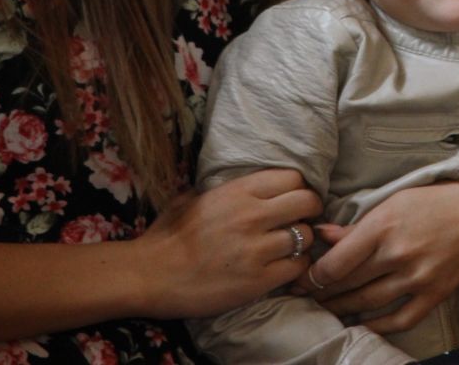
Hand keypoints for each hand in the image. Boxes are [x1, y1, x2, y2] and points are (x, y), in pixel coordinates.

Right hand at [133, 168, 321, 318]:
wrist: (149, 275)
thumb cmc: (168, 237)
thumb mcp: (195, 198)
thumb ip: (227, 190)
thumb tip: (250, 186)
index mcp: (238, 191)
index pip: (293, 178)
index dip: (297, 188)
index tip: (292, 200)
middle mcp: (252, 215)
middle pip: (308, 202)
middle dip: (309, 211)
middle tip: (299, 221)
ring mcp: (257, 249)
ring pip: (306, 235)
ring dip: (302, 242)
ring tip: (289, 248)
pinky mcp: (258, 280)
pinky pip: (297, 267)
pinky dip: (295, 267)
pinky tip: (281, 268)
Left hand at [299, 168, 458, 332]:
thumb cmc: (439, 200)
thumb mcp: (395, 201)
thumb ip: (358, 225)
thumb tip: (322, 234)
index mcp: (384, 225)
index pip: (337, 262)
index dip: (314, 275)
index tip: (303, 278)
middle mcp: (398, 253)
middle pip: (348, 283)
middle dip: (322, 292)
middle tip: (304, 295)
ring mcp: (418, 277)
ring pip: (368, 302)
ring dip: (342, 309)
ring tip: (326, 309)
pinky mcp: (435, 294)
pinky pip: (399, 319)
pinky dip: (377, 326)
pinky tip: (361, 325)